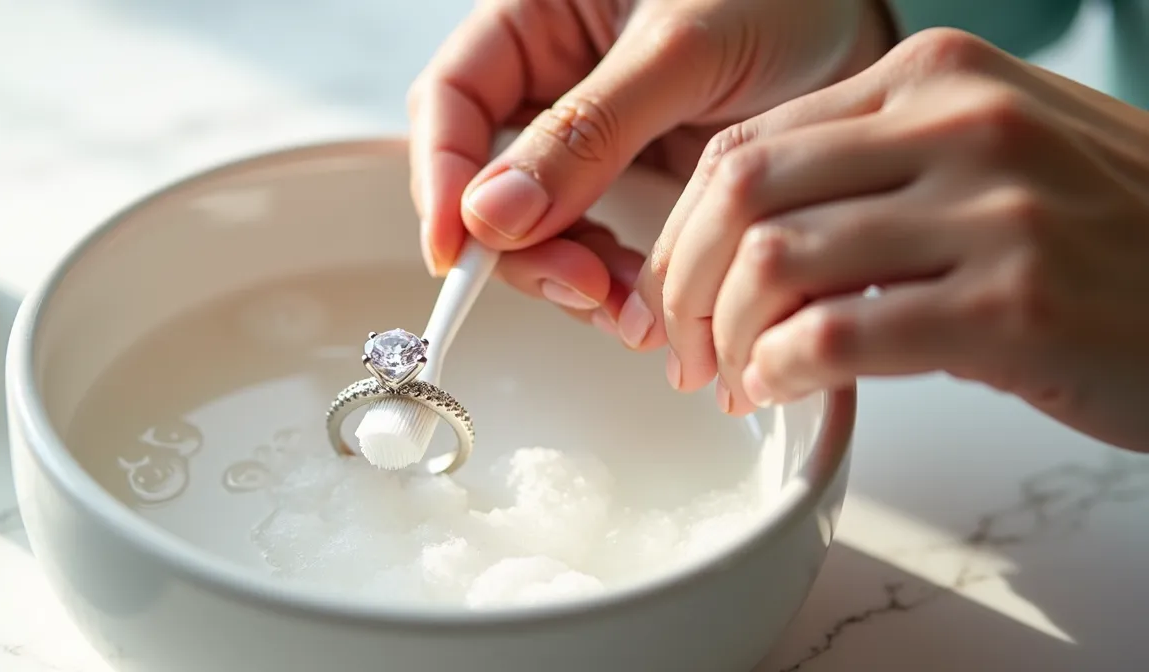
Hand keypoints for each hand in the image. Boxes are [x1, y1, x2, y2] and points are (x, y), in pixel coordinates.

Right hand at [407, 0, 892, 337]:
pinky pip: (590, 243)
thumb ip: (587, 131)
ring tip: (629, 307)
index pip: (453, 99)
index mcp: (539, 17)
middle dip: (521, 247)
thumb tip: (492, 215)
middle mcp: (552, 80)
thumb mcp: (684, 50)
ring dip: (568, 276)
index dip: (441, 176)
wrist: (869, 35)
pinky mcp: (630, 183)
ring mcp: (590, 139)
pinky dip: (608, 283)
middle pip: (484, 179)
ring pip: (534, 224)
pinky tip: (642, 301)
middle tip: (579, 286)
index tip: (458, 250)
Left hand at [640, 28, 1148, 451]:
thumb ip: (876, 169)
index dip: (685, 231)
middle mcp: (961, 123)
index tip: (677, 290)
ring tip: (732, 378)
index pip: (747, 144)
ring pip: (775, 262)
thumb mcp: (994, 155)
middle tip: (685, 346)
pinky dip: (782, 373)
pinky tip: (781, 392)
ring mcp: (994, 210)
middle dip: (684, 285)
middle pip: (741, 193)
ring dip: (727, 338)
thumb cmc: (1112, 235)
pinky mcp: (1016, 306)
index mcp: (936, 77)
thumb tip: (744, 242)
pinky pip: (839, 338)